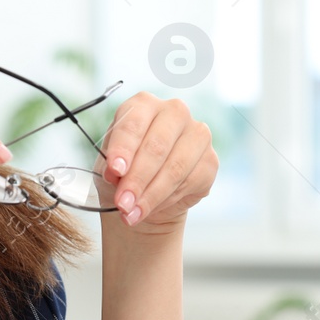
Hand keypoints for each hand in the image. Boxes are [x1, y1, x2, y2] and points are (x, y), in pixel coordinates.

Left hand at [96, 92, 216, 235]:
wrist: (144, 196)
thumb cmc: (124, 173)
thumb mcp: (108, 168)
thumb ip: (110, 166)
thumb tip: (114, 172)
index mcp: (143, 105)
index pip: (133, 123)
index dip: (123, 148)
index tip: (115, 170)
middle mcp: (174, 112)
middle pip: (157, 146)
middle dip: (137, 179)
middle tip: (123, 203)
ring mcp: (197, 134)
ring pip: (175, 167)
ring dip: (152, 195)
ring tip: (133, 214)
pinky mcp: (210, 160)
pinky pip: (190, 182)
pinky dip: (168, 200)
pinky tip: (152, 209)